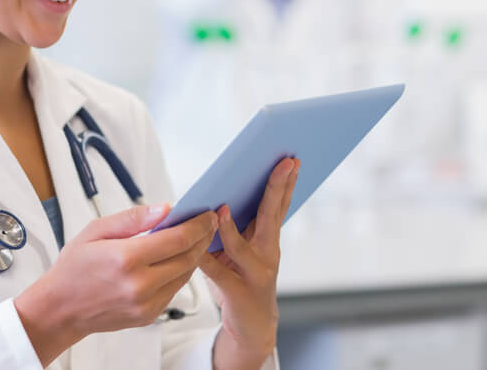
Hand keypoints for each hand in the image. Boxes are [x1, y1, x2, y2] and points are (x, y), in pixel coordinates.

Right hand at [14, 204, 217, 365]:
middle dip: (203, 237)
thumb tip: (165, 209)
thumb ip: (133, 218)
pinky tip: (177, 258)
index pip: (178, 239)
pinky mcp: (148, 316)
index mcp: (127, 259)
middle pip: (188, 257)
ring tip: (197, 237)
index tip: (207, 214)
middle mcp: (140, 285)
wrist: (59, 309)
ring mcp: (146, 304)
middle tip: (208, 222)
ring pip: (185, 275)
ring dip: (195, 255)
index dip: (199, 225)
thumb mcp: (96, 230)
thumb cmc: (74, 268)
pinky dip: (180, 272)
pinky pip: (174, 290)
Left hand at [199, 157, 299, 368]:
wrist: (253, 327)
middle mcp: (267, 253)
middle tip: (282, 164)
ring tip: (222, 209)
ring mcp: (255, 273)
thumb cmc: (242, 280)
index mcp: (267, 239)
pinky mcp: (238, 292)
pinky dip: (206, 260)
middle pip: (271, 215)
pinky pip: (219, 273)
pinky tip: (196, 248)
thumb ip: (237, 226)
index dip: (284, 182)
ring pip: (242, 246)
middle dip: (276, 188)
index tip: (290, 160)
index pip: (278, 205)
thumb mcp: (243, 249)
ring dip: (230, 228)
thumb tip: (218, 197)